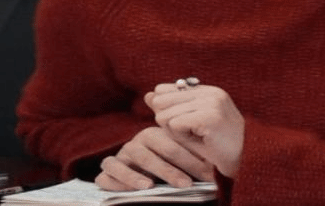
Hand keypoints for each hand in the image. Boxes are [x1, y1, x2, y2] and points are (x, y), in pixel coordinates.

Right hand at [95, 126, 214, 190]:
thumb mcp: (181, 168)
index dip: (190, 156)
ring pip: (132, 158)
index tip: (208, 172)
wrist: (141, 187)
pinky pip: (109, 170)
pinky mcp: (107, 171)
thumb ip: (193, 163)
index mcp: (156, 136)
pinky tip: (140, 187)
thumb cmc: (166, 174)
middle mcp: (137, 143)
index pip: (173, 141)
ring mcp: (121, 156)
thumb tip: (217, 166)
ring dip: (144, 172)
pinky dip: (122, 178)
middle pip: (154, 148)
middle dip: (172, 167)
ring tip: (154, 185)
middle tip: (187, 184)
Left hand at [146, 81, 244, 177]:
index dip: (166, 110)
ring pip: (165, 114)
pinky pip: (175, 124)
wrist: (244, 162)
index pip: (165, 90)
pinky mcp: (210, 116)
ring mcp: (211, 103)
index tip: (184, 125)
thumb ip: (170, 108)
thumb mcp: (190, 124)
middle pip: (161, 101)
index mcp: (207, 90)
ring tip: (196, 138)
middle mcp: (210, 92)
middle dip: (167, 122)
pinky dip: (181, 137)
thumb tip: (148, 95)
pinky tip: (198, 141)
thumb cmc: (217, 147)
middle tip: (189, 134)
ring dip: (175, 132)